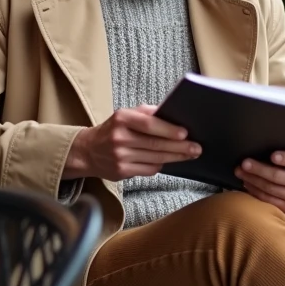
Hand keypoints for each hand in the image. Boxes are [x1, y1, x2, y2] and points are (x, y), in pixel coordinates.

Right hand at [64, 105, 200, 182]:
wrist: (88, 151)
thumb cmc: (114, 129)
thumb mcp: (126, 115)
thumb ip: (148, 113)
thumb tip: (173, 115)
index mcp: (121, 118)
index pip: (149, 124)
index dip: (168, 130)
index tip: (185, 133)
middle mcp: (119, 137)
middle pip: (155, 144)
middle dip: (179, 147)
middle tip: (196, 148)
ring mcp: (119, 156)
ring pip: (155, 158)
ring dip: (175, 157)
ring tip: (190, 155)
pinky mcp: (121, 172)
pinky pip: (148, 169)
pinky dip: (161, 165)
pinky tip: (169, 161)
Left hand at [235, 151, 284, 217]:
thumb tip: (264, 145)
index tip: (273, 155)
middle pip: (279, 176)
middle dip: (259, 169)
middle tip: (245, 163)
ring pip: (270, 189)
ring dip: (252, 179)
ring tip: (241, 172)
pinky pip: (268, 200)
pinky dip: (255, 191)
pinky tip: (247, 183)